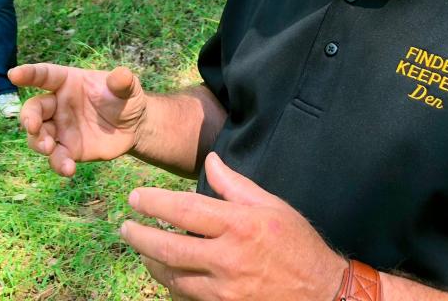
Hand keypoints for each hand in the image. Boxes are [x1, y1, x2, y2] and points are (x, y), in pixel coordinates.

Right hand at [8, 64, 148, 176]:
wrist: (133, 126)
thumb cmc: (125, 99)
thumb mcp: (127, 87)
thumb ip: (122, 82)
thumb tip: (121, 76)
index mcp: (68, 83)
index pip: (44, 75)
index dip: (29, 74)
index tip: (13, 75)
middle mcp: (58, 105)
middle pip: (34, 109)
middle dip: (28, 117)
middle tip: (32, 127)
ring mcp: (60, 129)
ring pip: (38, 136)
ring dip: (38, 142)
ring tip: (48, 148)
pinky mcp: (68, 149)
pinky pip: (56, 157)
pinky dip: (58, 164)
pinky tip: (68, 170)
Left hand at [120, 153, 345, 300]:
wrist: (322, 293)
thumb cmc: (296, 244)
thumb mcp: (271, 205)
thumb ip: (234, 184)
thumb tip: (209, 161)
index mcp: (239, 225)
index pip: (185, 210)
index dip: (154, 202)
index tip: (136, 197)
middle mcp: (228, 258)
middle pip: (169, 247)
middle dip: (139, 236)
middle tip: (125, 227)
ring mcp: (224, 290)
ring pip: (173, 276)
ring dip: (151, 261)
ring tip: (142, 248)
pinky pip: (186, 298)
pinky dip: (171, 285)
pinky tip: (166, 273)